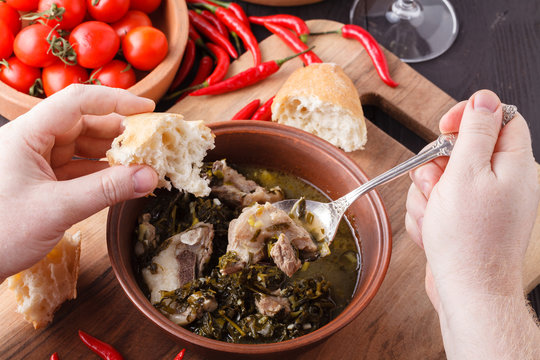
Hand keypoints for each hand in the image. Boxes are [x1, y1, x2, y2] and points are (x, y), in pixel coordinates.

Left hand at [0, 84, 158, 278]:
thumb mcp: (57, 208)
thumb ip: (106, 190)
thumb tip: (150, 176)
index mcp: (27, 134)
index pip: (76, 102)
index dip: (115, 101)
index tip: (147, 109)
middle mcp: (32, 142)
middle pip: (84, 123)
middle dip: (119, 133)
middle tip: (152, 143)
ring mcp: (37, 163)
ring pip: (84, 148)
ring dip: (113, 156)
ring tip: (143, 164)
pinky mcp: (42, 183)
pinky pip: (79, 170)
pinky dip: (102, 175)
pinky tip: (124, 181)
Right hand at [405, 90, 539, 356]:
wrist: (468, 291)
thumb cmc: (468, 240)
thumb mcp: (467, 174)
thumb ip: (476, 132)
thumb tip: (485, 98)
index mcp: (514, 165)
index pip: (499, 118)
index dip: (469, 116)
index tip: (444, 127)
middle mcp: (504, 182)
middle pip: (463, 150)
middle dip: (437, 164)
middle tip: (435, 184)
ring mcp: (485, 203)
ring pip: (444, 178)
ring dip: (429, 195)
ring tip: (435, 216)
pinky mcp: (467, 221)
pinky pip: (440, 204)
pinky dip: (430, 214)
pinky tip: (434, 231)